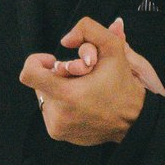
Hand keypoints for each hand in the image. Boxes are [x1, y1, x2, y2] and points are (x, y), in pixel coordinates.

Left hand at [19, 18, 149, 145]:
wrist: (135, 122)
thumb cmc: (124, 85)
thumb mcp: (114, 49)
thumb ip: (90, 30)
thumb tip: (66, 39)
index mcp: (67, 94)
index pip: (29, 74)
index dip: (36, 61)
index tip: (52, 60)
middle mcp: (58, 115)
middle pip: (39, 84)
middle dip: (55, 76)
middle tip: (77, 76)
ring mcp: (57, 127)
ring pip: (44, 98)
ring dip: (57, 90)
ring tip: (80, 90)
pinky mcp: (59, 135)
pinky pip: (50, 112)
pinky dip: (60, 104)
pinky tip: (80, 103)